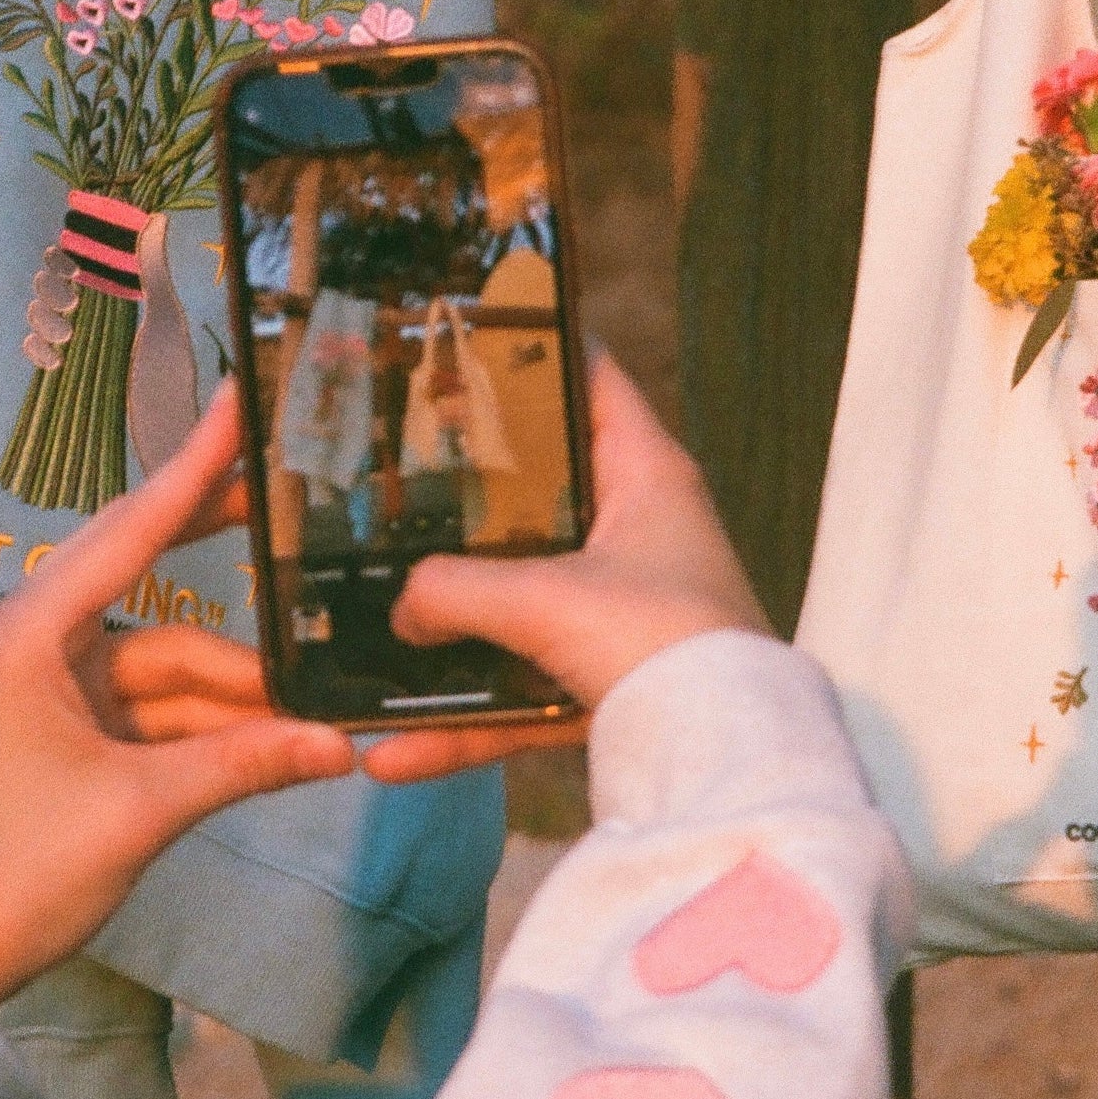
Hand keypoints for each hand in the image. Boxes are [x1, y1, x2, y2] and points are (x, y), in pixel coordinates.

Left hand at [0, 382, 354, 1008]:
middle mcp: (34, 641)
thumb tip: (342, 744)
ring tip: (318, 702)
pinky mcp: (69, 725)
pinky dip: (213, 716)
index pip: (129, 531)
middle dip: (221, 539)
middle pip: (146, 566)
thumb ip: (246, 762)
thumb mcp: (143, 809)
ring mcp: (52, 683)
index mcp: (25, 635)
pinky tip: (281, 729)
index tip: (236, 405)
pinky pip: (158, 700)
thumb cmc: (20, 872)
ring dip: (238, 681)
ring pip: (169, 655)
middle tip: (292, 487)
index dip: (194, 470)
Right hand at [366, 352, 770, 782]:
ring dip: (452, 632)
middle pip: (541, 498)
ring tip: (373, 628)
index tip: (464, 340)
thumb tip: (402, 606)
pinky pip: (520, 698)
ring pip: (522, 606)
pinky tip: (390, 754)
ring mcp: (624, 614)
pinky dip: (463, 725)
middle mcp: (640, 535)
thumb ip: (457, 589)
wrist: (724, 758)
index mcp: (646, 476)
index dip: (535, 352)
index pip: (593, 382)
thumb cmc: (656, 641)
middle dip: (467, 498)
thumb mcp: (543, 598)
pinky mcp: (611, 685)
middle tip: (391, 477)